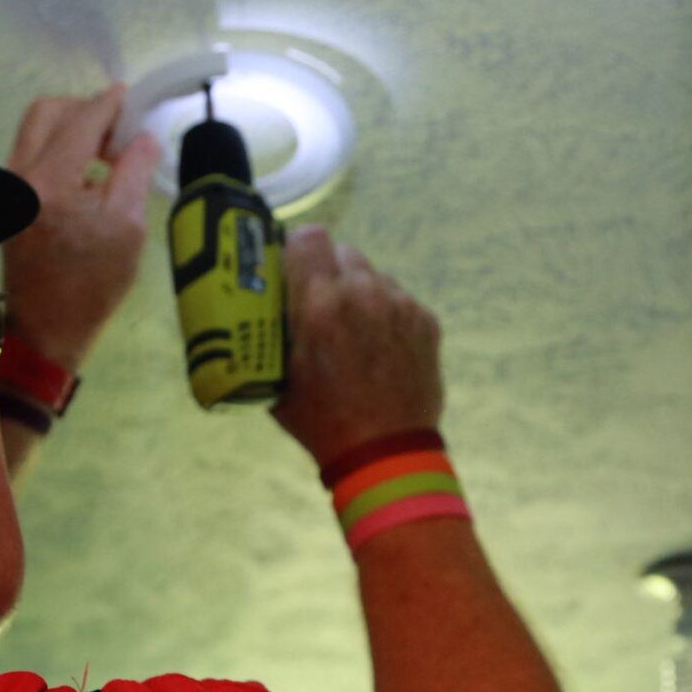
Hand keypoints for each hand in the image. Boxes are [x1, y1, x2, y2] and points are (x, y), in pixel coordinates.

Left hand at [1, 85, 161, 373]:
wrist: (46, 329)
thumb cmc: (92, 285)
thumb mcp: (127, 227)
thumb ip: (134, 171)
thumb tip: (142, 135)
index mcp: (51, 184)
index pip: (82, 121)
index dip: (109, 104)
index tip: (130, 97)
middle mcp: (19, 177)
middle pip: (48, 112)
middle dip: (85, 110)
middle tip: (116, 131)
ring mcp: (6, 187)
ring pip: (35, 131)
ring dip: (70, 130)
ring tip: (104, 155)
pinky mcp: (4, 199)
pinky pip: (30, 153)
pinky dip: (58, 150)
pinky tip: (84, 174)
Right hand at [270, 226, 444, 469]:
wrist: (384, 453)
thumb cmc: (321, 420)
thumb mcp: (276, 376)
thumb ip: (273, 331)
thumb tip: (266, 304)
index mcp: (320, 304)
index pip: (308, 238)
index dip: (297, 250)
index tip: (293, 269)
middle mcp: (364, 294)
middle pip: (342, 252)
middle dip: (328, 274)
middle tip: (320, 306)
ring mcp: (400, 305)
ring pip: (373, 275)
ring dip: (359, 293)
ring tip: (353, 332)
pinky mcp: (425, 320)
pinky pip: (398, 299)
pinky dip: (386, 313)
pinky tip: (379, 347)